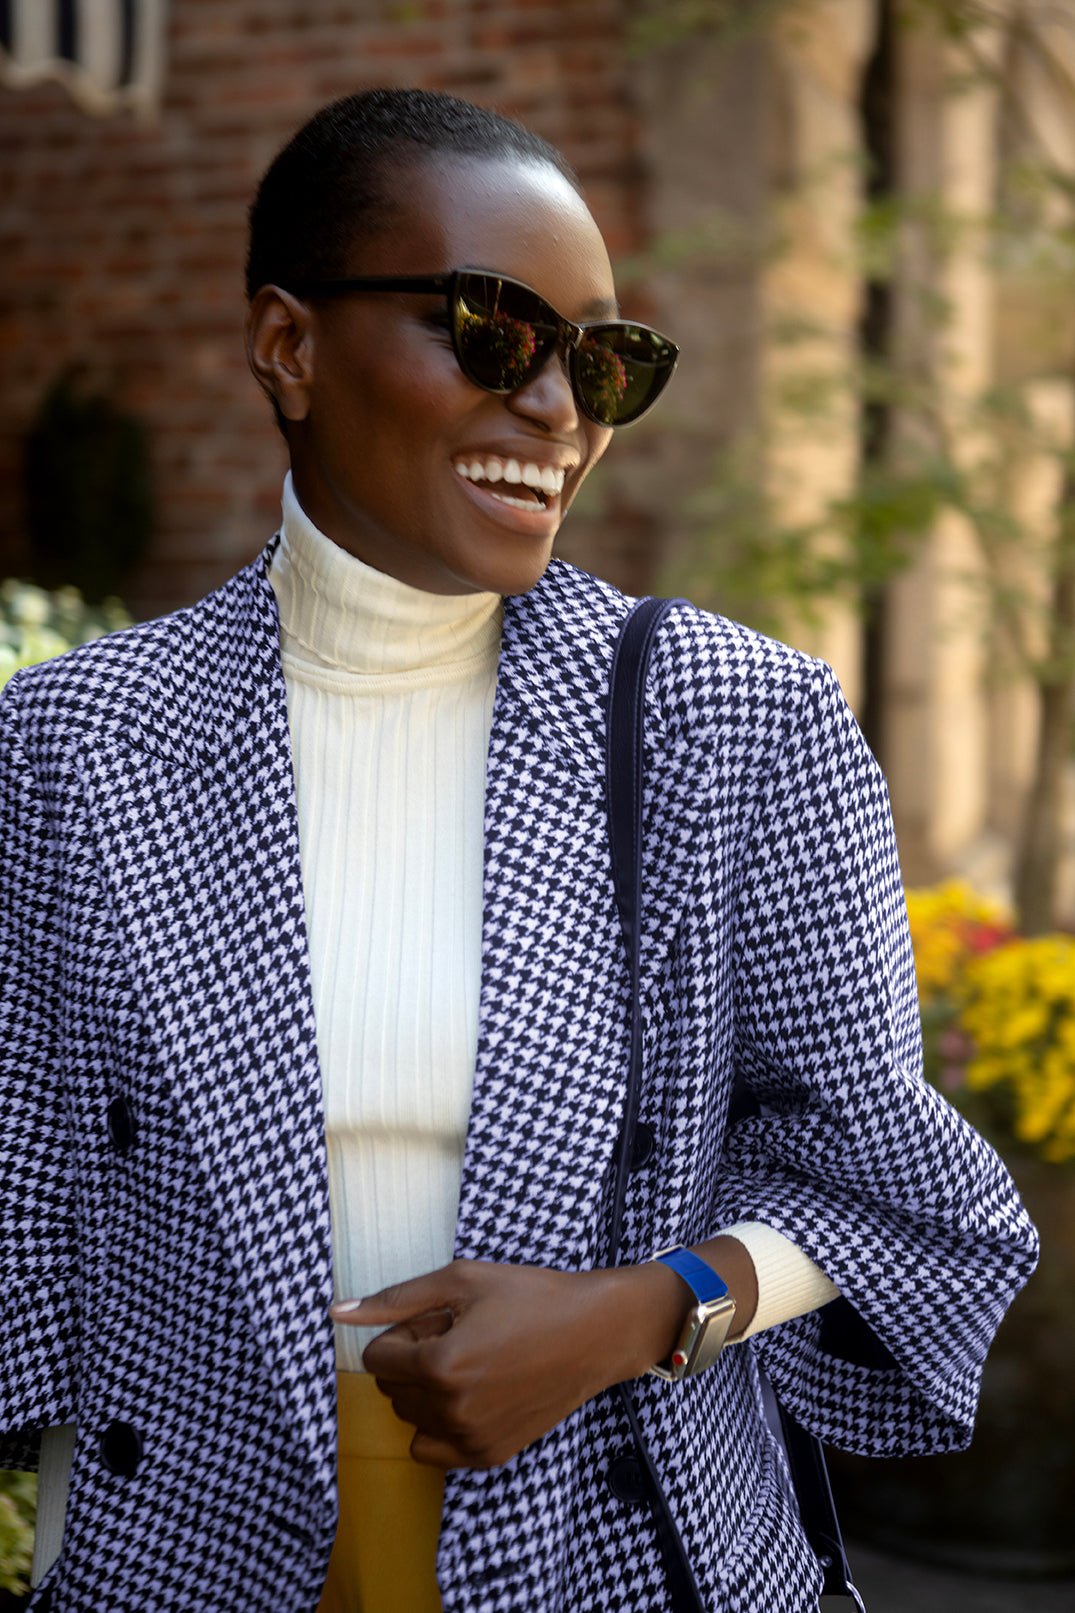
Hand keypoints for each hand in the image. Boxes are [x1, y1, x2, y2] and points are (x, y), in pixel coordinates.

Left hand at [329, 1257, 676, 1470]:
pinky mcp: (488, 1456)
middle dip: (413, 1360)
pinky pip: (432, 1450)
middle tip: (459, 1337)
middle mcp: (451, 1410)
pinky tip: (475, 1395)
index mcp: (440, 1366)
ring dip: (426, 1391)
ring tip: (472, 1363)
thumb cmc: (530, 1297)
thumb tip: (336, 1312)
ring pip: (410, 1419)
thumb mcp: (462, 1281)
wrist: (594, 1334)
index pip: (378, 1358)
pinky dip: (441, 1425)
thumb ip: (395, 1299)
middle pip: (391, 1388)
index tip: (441, 1320)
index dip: (405, 1332)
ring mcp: (470, 1440)